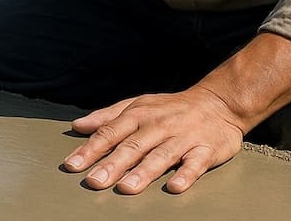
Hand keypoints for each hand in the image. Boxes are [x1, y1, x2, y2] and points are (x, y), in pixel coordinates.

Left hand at [61, 86, 244, 193]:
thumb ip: (107, 117)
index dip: (91, 149)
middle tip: (94, 181)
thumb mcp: (138, 105)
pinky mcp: (206, 149)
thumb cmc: (171, 108)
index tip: (72, 165)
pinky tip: (174, 187)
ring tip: (127, 187)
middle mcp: (159, 126)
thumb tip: (78, 126)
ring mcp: (183, 138)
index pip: (111, 132)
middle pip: (133, 146)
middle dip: (112, 164)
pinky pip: (195, 163)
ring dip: (144, 172)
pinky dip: (186, 175)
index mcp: (139, 115)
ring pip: (161, 155)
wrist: (219, 102)